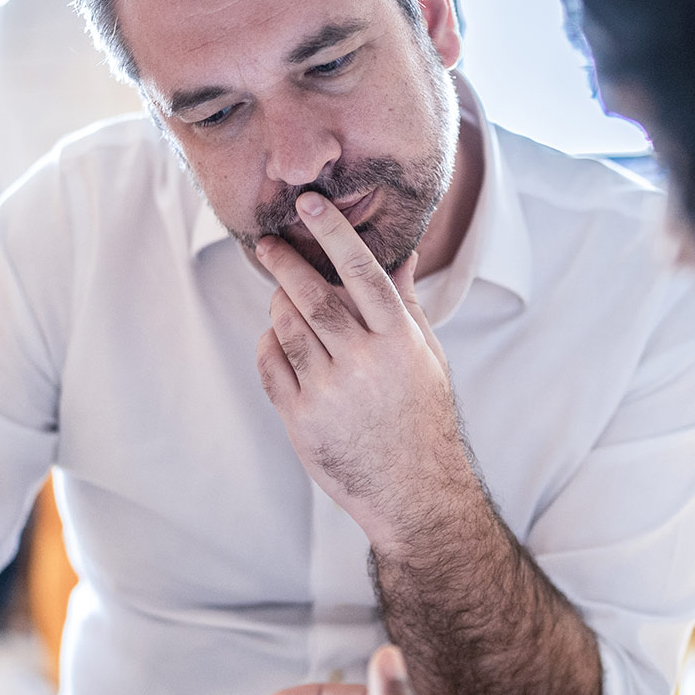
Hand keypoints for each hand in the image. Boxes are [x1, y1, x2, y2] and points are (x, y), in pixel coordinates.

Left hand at [254, 192, 476, 543]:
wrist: (414, 491)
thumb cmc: (423, 416)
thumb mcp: (426, 356)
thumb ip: (405, 303)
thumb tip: (402, 254)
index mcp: (399, 340)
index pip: (362, 271)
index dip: (333, 232)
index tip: (310, 203)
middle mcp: (364, 362)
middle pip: (313, 296)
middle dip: (286, 262)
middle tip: (269, 242)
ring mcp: (330, 392)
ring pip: (286, 327)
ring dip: (277, 304)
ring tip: (280, 296)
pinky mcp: (302, 420)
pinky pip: (271, 366)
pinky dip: (268, 345)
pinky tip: (277, 340)